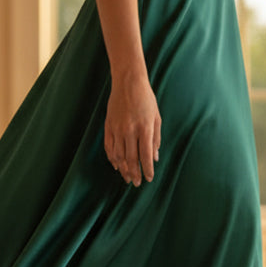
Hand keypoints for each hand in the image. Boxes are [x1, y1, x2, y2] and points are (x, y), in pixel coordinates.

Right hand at [104, 72, 160, 186]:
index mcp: (144, 128)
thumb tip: (155, 158)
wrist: (128, 83)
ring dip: (123, 169)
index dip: (147, 169)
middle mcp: (130, 130)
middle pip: (131, 158)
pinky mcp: (108, 126)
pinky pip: (109, 146)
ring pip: (118, 155)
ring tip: (127, 177)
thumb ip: (155, 139)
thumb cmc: (146, 99)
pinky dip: (112, 158)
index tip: (148, 178)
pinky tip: (116, 165)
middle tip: (136, 183)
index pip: (145, 155)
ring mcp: (117, 128)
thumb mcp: (156, 118)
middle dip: (134, 173)